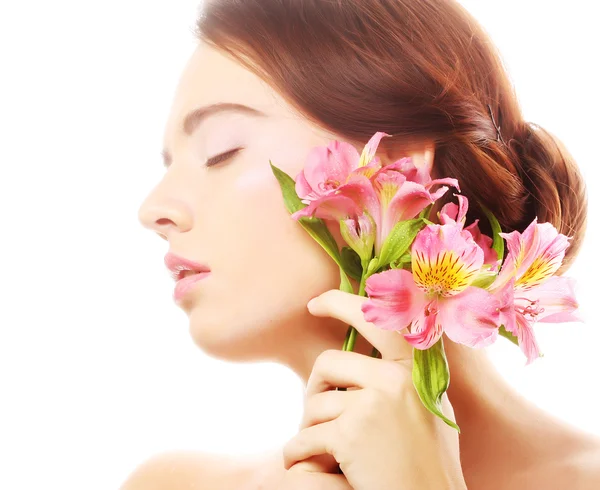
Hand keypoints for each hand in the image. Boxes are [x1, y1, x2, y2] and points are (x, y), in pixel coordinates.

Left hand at [282, 289, 466, 489]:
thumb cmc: (427, 462)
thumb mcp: (427, 406)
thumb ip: (401, 376)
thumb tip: (367, 347)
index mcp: (415, 370)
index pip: (375, 319)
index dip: (340, 302)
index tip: (315, 303)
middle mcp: (396, 380)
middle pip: (327, 362)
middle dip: (314, 388)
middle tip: (314, 412)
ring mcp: (373, 405)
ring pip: (314, 404)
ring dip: (309, 428)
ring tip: (322, 449)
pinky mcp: (350, 435)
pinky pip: (304, 438)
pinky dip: (297, 454)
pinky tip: (302, 464)